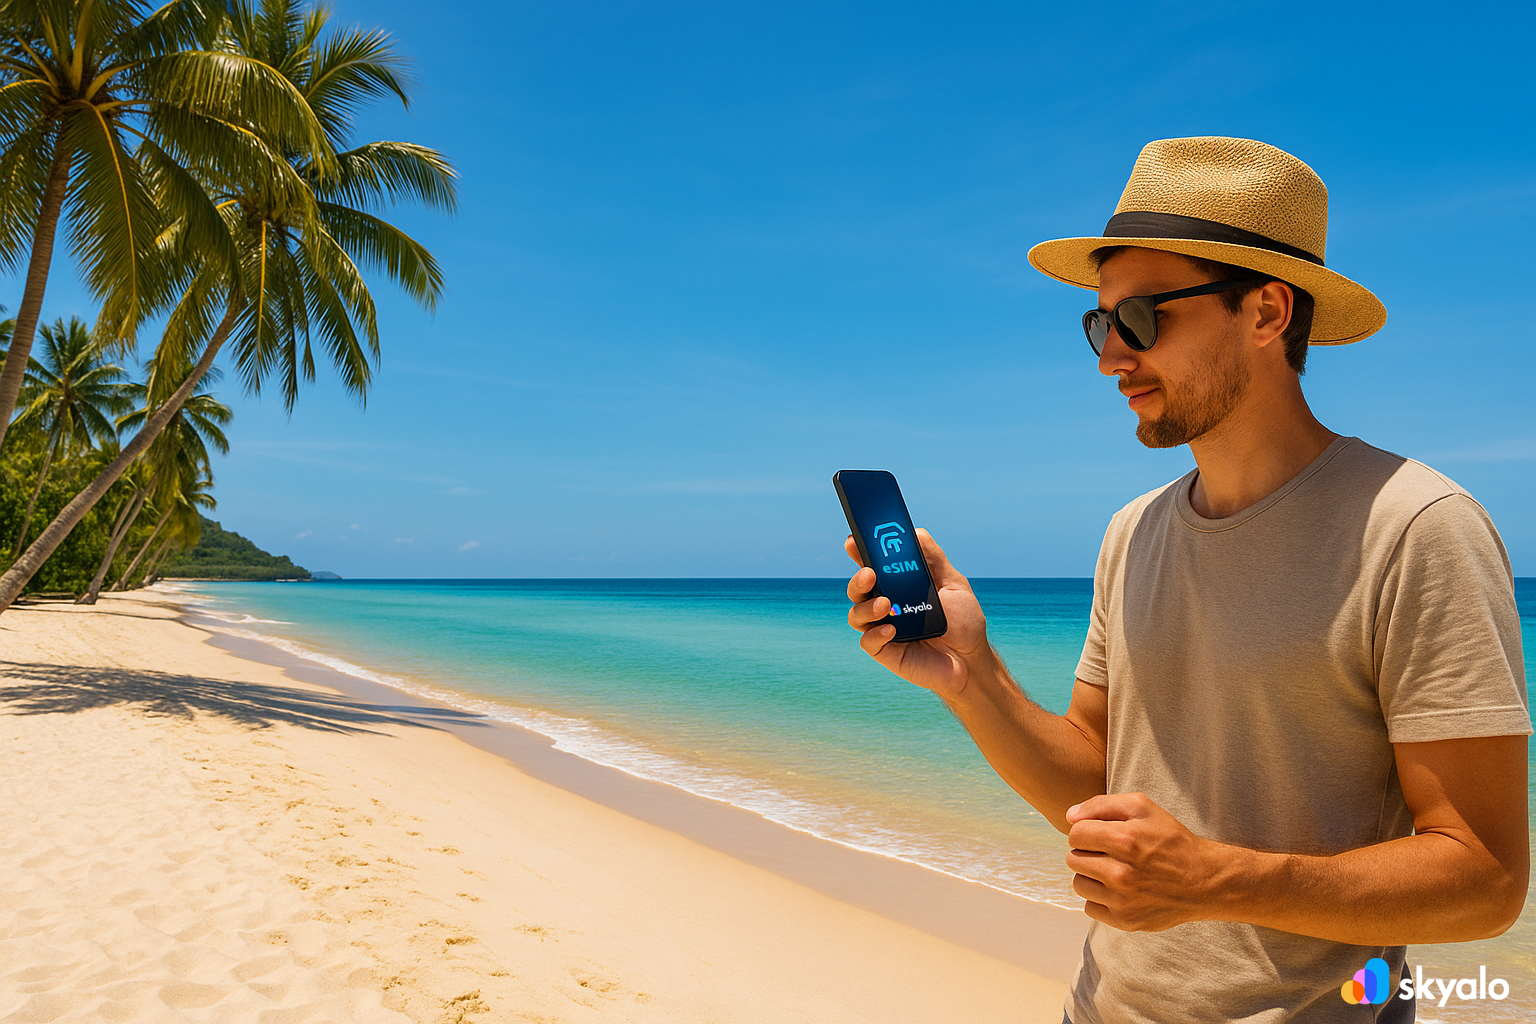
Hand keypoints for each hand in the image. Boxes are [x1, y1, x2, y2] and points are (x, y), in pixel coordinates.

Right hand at [844, 529, 992, 699]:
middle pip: (858, 588)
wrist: (972, 660)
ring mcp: (883, 628)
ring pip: (857, 614)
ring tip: (886, 605)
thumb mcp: (953, 583)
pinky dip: (876, 634)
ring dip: (866, 606)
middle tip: (870, 573)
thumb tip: (916, 532)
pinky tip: (891, 630)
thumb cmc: (963, 621)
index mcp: (899, 585)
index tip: (854, 540)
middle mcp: (886, 604)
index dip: (859, 551)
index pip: (872, 564)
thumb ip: (934, 559)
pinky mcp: (885, 651)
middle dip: (858, 578)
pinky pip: (868, 641)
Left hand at [1065, 792, 1224, 930]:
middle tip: (1110, 853)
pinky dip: (1100, 899)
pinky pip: (1089, 908)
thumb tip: (1070, 816)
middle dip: (1087, 853)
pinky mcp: (1126, 921)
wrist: (1204, 881)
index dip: (1085, 831)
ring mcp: (1123, 901)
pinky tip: (1119, 890)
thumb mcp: (1143, 807)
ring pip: (1079, 884)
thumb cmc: (1171, 840)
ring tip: (1114, 871)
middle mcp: (1121, 873)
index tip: (1100, 835)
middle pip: (1073, 859)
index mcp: (1125, 840)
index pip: (1075, 834)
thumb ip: (1102, 804)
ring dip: (1091, 876)